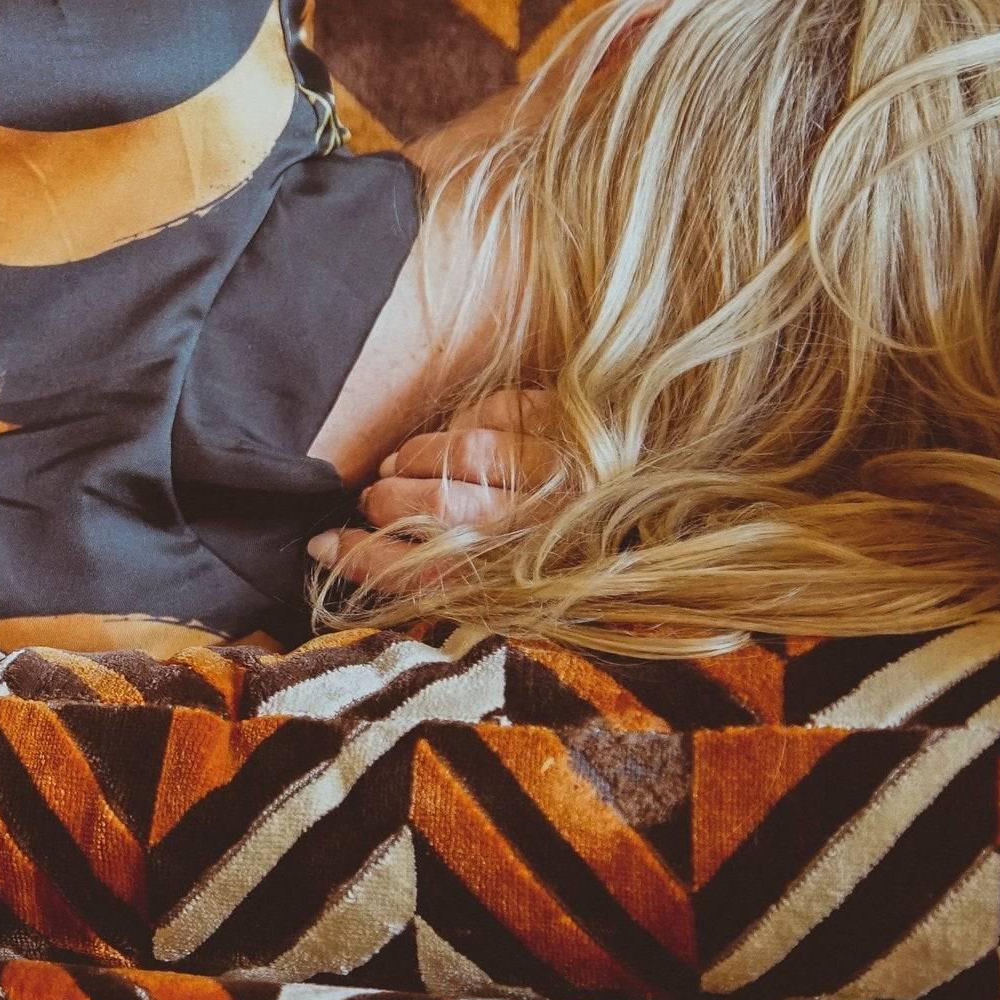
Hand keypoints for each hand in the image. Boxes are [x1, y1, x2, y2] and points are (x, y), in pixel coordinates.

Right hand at [309, 389, 554, 582]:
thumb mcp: (517, 588)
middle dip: (386, 502)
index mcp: (532, 579)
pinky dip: (468, 421)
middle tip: (373, 498)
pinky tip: (463, 437)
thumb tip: (344, 551)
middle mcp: (548, 528)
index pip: (425, 577)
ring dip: (417, 457)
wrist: (675, 515)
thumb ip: (446, 574)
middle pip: (437, 509)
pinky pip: (495, 411)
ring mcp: (564, 468)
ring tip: (402, 464)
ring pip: (461, 454)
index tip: (323, 544)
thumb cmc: (578, 556)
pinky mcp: (574, 422)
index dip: (363, 560)